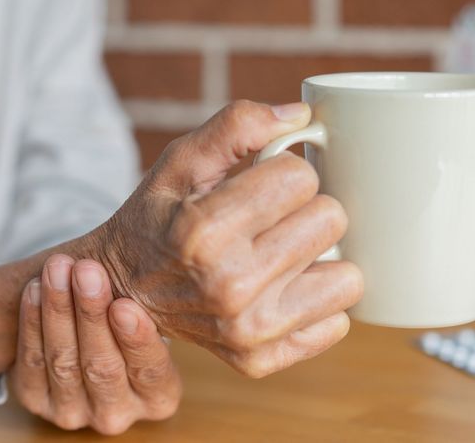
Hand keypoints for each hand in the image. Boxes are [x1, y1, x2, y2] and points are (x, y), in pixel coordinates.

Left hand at [9, 255, 180, 434]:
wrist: (89, 336)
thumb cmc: (130, 317)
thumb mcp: (152, 315)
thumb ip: (154, 300)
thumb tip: (163, 255)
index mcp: (159, 398)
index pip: (150, 372)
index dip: (136, 340)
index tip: (124, 305)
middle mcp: (117, 413)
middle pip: (102, 367)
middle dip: (91, 314)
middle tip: (87, 271)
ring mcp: (73, 413)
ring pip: (64, 362)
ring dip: (59, 310)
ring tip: (58, 269)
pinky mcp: (36, 401)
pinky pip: (32, 362)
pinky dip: (32, 323)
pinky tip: (36, 289)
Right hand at [89, 100, 363, 376]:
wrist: (125, 289)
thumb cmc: (158, 218)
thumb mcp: (181, 161)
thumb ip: (237, 126)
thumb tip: (301, 116)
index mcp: (203, 231)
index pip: (302, 177)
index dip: (285, 171)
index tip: (262, 184)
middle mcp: (228, 286)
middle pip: (331, 220)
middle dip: (306, 209)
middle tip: (273, 219)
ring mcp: (248, 331)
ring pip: (349, 277)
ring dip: (321, 259)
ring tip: (283, 254)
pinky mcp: (262, 359)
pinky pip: (338, 322)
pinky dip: (316, 301)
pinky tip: (282, 290)